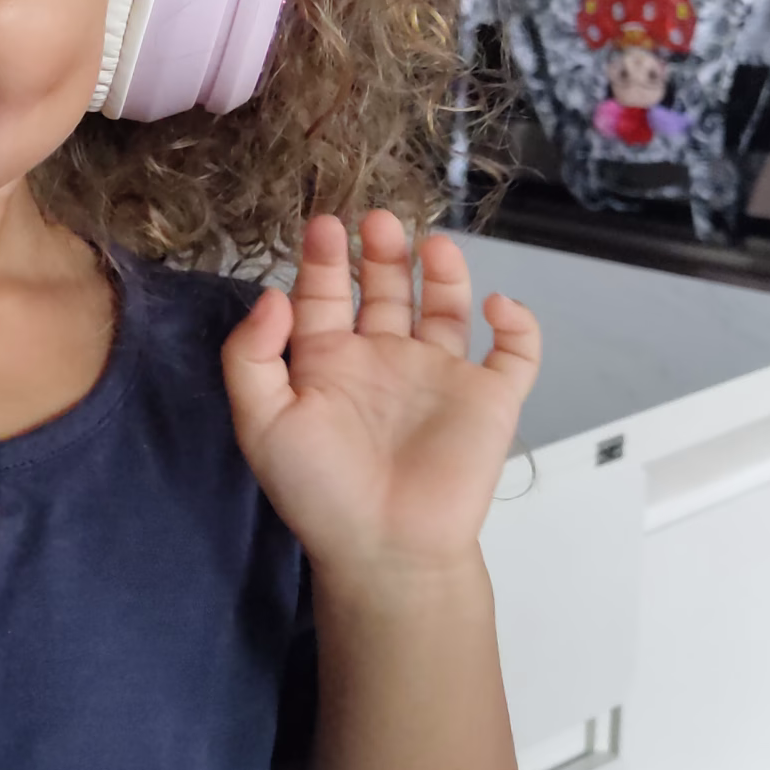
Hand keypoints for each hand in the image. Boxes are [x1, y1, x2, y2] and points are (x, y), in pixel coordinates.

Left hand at [220, 213, 540, 584]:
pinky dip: (518, 324)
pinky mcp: (488, 400)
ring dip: (442, 273)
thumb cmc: (319, 491)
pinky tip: (495, 304)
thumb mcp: (261, 422)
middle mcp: (384, 362)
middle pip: (387, 289)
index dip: (325, 259)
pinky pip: (515, 354)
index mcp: (329, 364)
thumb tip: (271, 295)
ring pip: (446, 308)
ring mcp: (438, 377)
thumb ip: (252, 357)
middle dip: (381, 252)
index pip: (327, 295)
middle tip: (377, 220)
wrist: (385, 549)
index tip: (323, 224)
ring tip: (430, 243)